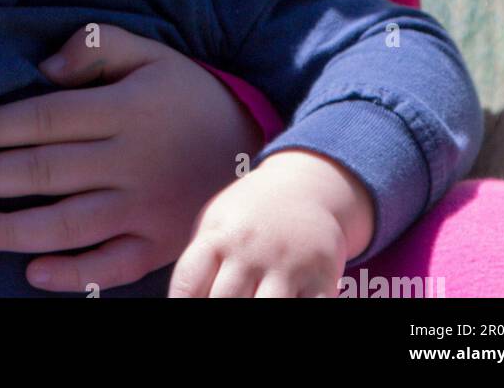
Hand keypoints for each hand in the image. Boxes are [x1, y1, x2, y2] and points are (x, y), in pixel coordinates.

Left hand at [0, 24, 264, 291]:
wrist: (258, 146)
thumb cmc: (187, 94)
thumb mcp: (151, 53)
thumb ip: (97, 46)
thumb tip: (44, 67)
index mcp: (126, 110)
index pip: (47, 119)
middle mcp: (132, 161)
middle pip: (48, 172)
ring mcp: (146, 209)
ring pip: (70, 224)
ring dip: (13, 231)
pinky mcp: (159, 245)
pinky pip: (112, 266)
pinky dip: (73, 274)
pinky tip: (32, 272)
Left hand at [168, 149, 375, 296]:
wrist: (304, 189)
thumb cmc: (249, 217)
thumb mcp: (217, 225)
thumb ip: (200, 265)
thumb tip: (185, 299)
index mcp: (219, 236)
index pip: (188, 281)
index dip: (180, 302)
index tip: (183, 308)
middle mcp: (252, 250)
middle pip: (224, 302)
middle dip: (218, 311)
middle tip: (216, 313)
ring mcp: (289, 265)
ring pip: (267, 310)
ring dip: (254, 315)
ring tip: (249, 306)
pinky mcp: (323, 279)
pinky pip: (310, 310)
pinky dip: (297, 313)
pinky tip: (284, 304)